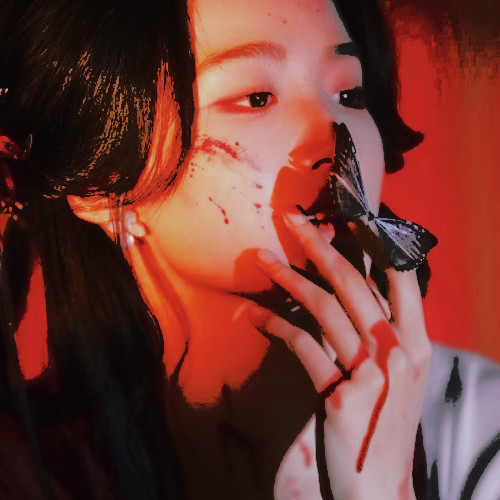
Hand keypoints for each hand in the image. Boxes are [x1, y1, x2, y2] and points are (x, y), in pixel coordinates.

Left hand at [250, 209, 431, 499]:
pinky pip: (303, 346)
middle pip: (352, 283)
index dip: (374, 243)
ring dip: (288, 279)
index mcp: (417, 342)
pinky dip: (276, 327)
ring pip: (323, 308)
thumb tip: (349, 287)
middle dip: (319, 246)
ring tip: (262, 260)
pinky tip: (255, 317)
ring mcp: (370, 373)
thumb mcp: (393, 373)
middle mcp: (398, 352)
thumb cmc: (383, 423)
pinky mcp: (340, 395)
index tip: (346, 217)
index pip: (400, 278)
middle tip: (292, 220)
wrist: (377, 484)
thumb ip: (376, 332)